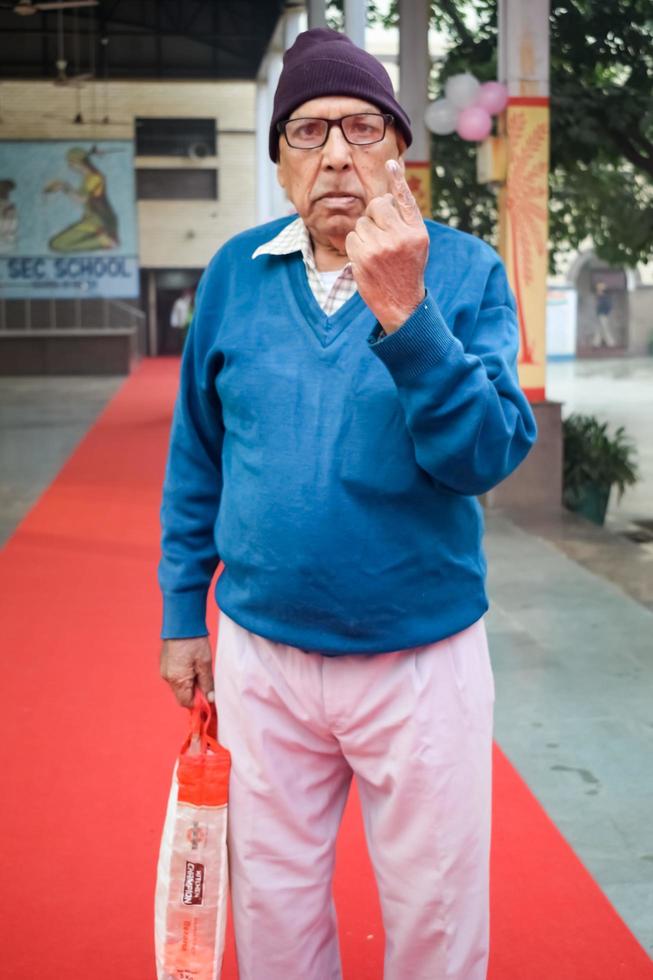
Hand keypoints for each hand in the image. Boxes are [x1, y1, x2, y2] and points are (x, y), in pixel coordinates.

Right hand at [160, 636, 213, 707]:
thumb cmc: (194, 641)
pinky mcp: (164, 663)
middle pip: (182, 694)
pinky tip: (190, 662)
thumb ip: (207, 683)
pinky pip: (174, 676)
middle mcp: (168, 678)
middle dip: (194, 691)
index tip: (208, 696)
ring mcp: (164, 670)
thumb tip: (210, 699)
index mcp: (178, 680)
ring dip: (189, 682)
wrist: (181, 623)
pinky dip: (183, 674)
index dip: (198, 702)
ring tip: (198, 666)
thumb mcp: (205, 663)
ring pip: (178, 685)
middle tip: (205, 677)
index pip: (186, 702)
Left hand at [345, 159, 428, 332]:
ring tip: (376, 252)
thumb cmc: (407, 270)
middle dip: (374, 215)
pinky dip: (355, 247)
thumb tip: (389, 194)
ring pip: (361, 222)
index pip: (405, 199)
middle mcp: (401, 236)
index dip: (397, 180)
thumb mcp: (416, 244)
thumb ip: (405, 220)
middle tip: (381, 234)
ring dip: (364, 234)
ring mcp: (381, 247)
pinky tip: (366, 259)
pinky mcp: (364, 257)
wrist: (402, 304)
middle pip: (377, 206)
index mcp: (416, 231)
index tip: (391, 163)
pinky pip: (352, 237)